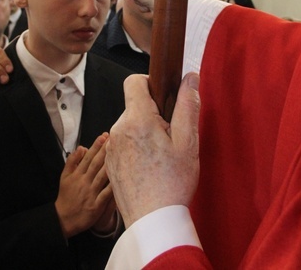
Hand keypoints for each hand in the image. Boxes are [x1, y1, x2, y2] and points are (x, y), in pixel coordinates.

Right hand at [55, 133, 113, 237]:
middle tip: (114, 139)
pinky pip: (106, 194)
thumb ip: (72, 161)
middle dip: (105, 151)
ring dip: (110, 165)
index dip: (96, 146)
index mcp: (77, 175)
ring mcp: (90, 193)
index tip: (104, 136)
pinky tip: (120, 179)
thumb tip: (82, 147)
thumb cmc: (66, 196)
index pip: (88, 157)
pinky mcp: (95, 205)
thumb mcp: (64, 177)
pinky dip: (112, 187)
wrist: (63, 219)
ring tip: (119, 154)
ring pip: (102, 176)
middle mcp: (84, 182)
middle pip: (96, 164)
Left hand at [106, 73, 200, 227]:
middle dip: (152, 114)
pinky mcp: (110, 163)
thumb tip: (190, 77)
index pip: (133, 81)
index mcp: (137, 120)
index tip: (164, 98)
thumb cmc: (172, 183)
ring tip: (161, 156)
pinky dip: (136, 148)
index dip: (150, 83)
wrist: (153, 221)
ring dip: (144, 132)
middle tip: (170, 137)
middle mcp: (118, 130)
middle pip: (134, 106)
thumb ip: (188, 105)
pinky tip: (150, 168)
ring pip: (129, 126)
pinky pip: (124, 143)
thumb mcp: (188, 143)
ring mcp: (111, 148)